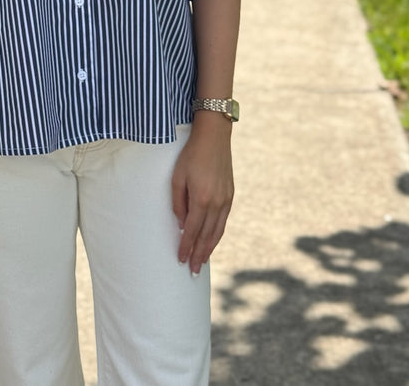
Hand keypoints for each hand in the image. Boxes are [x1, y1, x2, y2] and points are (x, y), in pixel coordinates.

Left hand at [171, 114, 233, 275]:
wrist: (214, 137)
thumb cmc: (190, 155)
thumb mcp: (177, 177)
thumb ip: (178, 203)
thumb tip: (182, 224)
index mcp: (201, 199)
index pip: (193, 231)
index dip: (186, 247)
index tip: (181, 260)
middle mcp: (216, 203)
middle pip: (207, 236)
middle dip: (199, 255)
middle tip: (192, 271)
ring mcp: (226, 200)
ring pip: (217, 232)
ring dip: (209, 249)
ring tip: (202, 262)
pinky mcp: (230, 195)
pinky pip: (223, 221)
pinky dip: (217, 235)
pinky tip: (212, 241)